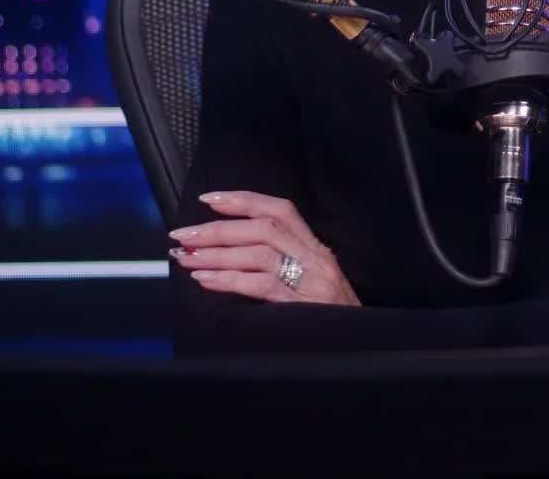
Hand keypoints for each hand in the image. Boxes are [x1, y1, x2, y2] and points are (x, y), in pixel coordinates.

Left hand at [169, 190, 359, 305]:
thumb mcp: (313, 282)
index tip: (209, 199)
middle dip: (217, 229)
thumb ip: (283, 264)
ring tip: (187, 257)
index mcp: (316, 249)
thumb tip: (232, 252)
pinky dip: (229, 280)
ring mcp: (312, 281)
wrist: (365, 349)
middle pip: (262, 228)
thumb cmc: (331, 317)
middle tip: (183, 234)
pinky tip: (206, 280)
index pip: (280, 210)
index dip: (243, 200)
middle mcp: (316, 258)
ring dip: (216, 253)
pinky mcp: (304, 306)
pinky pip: (261, 286)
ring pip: (258, 253)